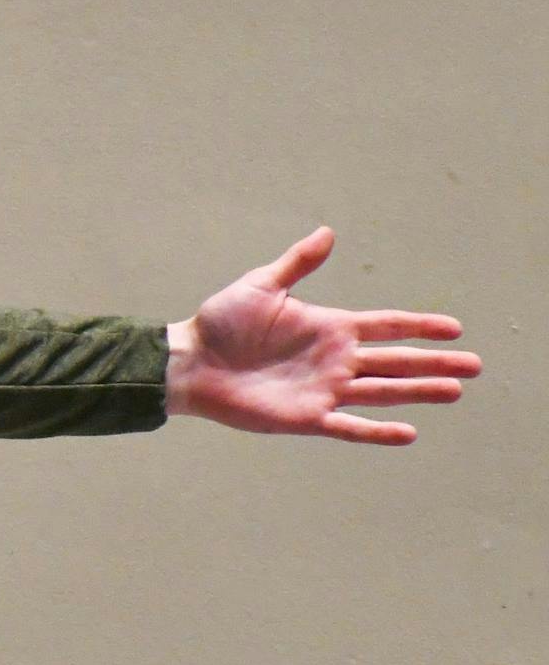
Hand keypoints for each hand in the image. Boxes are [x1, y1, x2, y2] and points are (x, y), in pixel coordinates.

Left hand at [164, 227, 479, 444]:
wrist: (190, 362)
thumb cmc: (221, 322)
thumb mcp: (261, 286)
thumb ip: (298, 264)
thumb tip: (328, 233)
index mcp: (330, 327)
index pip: (386, 325)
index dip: (420, 326)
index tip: (454, 328)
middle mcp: (334, 360)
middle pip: (395, 361)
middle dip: (434, 363)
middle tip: (474, 366)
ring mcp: (323, 389)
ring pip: (381, 392)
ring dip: (417, 393)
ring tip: (454, 392)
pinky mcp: (305, 417)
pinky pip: (348, 426)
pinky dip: (376, 430)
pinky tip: (408, 432)